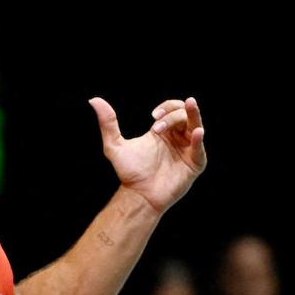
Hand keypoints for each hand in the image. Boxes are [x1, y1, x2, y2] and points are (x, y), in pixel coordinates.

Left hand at [89, 96, 206, 213]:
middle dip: (172, 115)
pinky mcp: (194, 164)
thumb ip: (107, 123)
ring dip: (191, 116)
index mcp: (163, 132)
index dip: (167, 107)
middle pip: (185, 114)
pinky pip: (200, 149)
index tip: (153, 116)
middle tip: (156, 126)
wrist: (138, 195)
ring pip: (196, 125)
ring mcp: (187, 150)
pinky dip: (199, 139)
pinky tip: (197, 132)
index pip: (174, 108)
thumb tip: (94, 100)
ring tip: (188, 106)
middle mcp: (177, 138)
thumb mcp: (115, 145)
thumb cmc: (129, 173)